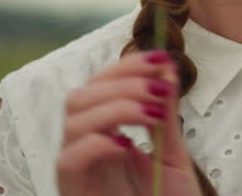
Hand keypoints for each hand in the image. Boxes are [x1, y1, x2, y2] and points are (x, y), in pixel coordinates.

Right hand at [57, 50, 202, 194]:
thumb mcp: (173, 155)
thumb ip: (166, 115)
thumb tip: (167, 67)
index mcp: (107, 136)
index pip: (99, 86)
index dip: (125, 67)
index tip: (161, 58)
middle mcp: (86, 150)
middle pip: (78, 97)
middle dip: (121, 82)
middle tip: (160, 89)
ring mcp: (78, 171)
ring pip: (71, 121)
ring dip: (116, 106)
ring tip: (153, 113)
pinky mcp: (75, 191)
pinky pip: (68, 159)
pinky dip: (97, 143)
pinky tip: (127, 144)